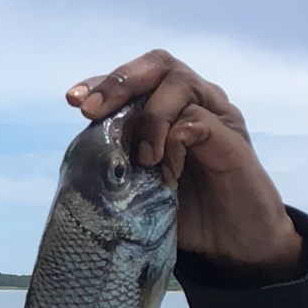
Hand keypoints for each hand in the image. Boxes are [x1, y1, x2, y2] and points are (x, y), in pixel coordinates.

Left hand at [66, 50, 301, 282]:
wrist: (233, 243)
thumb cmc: (185, 213)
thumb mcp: (140, 189)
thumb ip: (117, 167)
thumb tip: (76, 165)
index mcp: (169, 110)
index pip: (135, 79)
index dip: (103, 82)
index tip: (74, 100)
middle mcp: (195, 103)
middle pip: (158, 64)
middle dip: (119, 82)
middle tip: (93, 111)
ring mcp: (216, 117)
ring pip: (178, 83)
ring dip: (150, 116)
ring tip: (143, 157)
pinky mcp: (232, 139)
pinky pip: (198, 119)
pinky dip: (174, 138)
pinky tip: (168, 168)